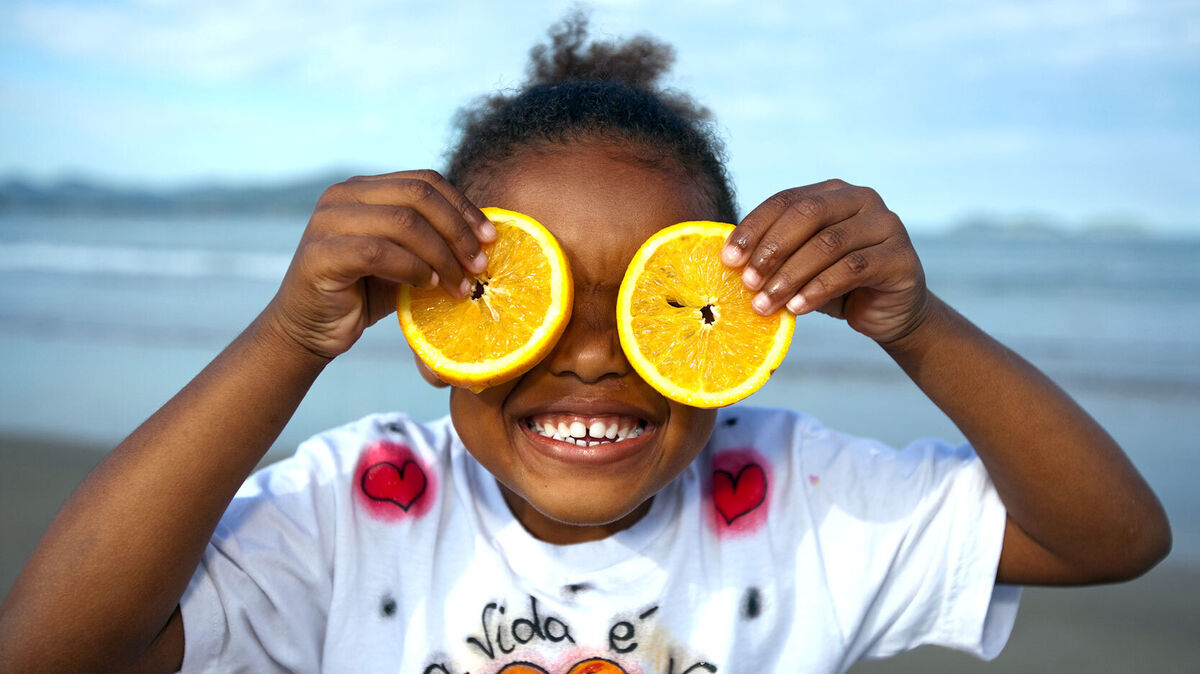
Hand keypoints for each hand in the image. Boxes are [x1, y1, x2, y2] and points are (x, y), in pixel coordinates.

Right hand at [263, 170, 496, 359]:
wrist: (310, 330)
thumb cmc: (364, 294)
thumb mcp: (406, 261)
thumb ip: (433, 241)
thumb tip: (486, 236)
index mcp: (364, 189)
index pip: (425, 181)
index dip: (463, 207)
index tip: (491, 238)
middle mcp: (343, 195)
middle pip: (418, 196)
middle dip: (458, 231)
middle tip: (479, 265)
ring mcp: (327, 220)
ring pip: (403, 223)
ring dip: (441, 256)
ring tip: (458, 284)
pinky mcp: (320, 253)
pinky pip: (378, 251)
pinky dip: (412, 268)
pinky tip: (427, 286)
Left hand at [721, 179, 929, 343]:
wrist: (888, 313)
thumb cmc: (837, 285)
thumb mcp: (800, 264)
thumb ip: (775, 254)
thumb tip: (728, 259)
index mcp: (832, 192)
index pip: (785, 200)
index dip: (753, 227)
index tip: (727, 259)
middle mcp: (862, 199)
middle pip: (808, 214)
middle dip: (771, 249)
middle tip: (747, 283)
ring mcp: (886, 224)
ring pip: (828, 243)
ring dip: (790, 275)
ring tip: (765, 304)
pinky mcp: (900, 256)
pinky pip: (853, 268)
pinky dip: (819, 289)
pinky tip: (798, 307)